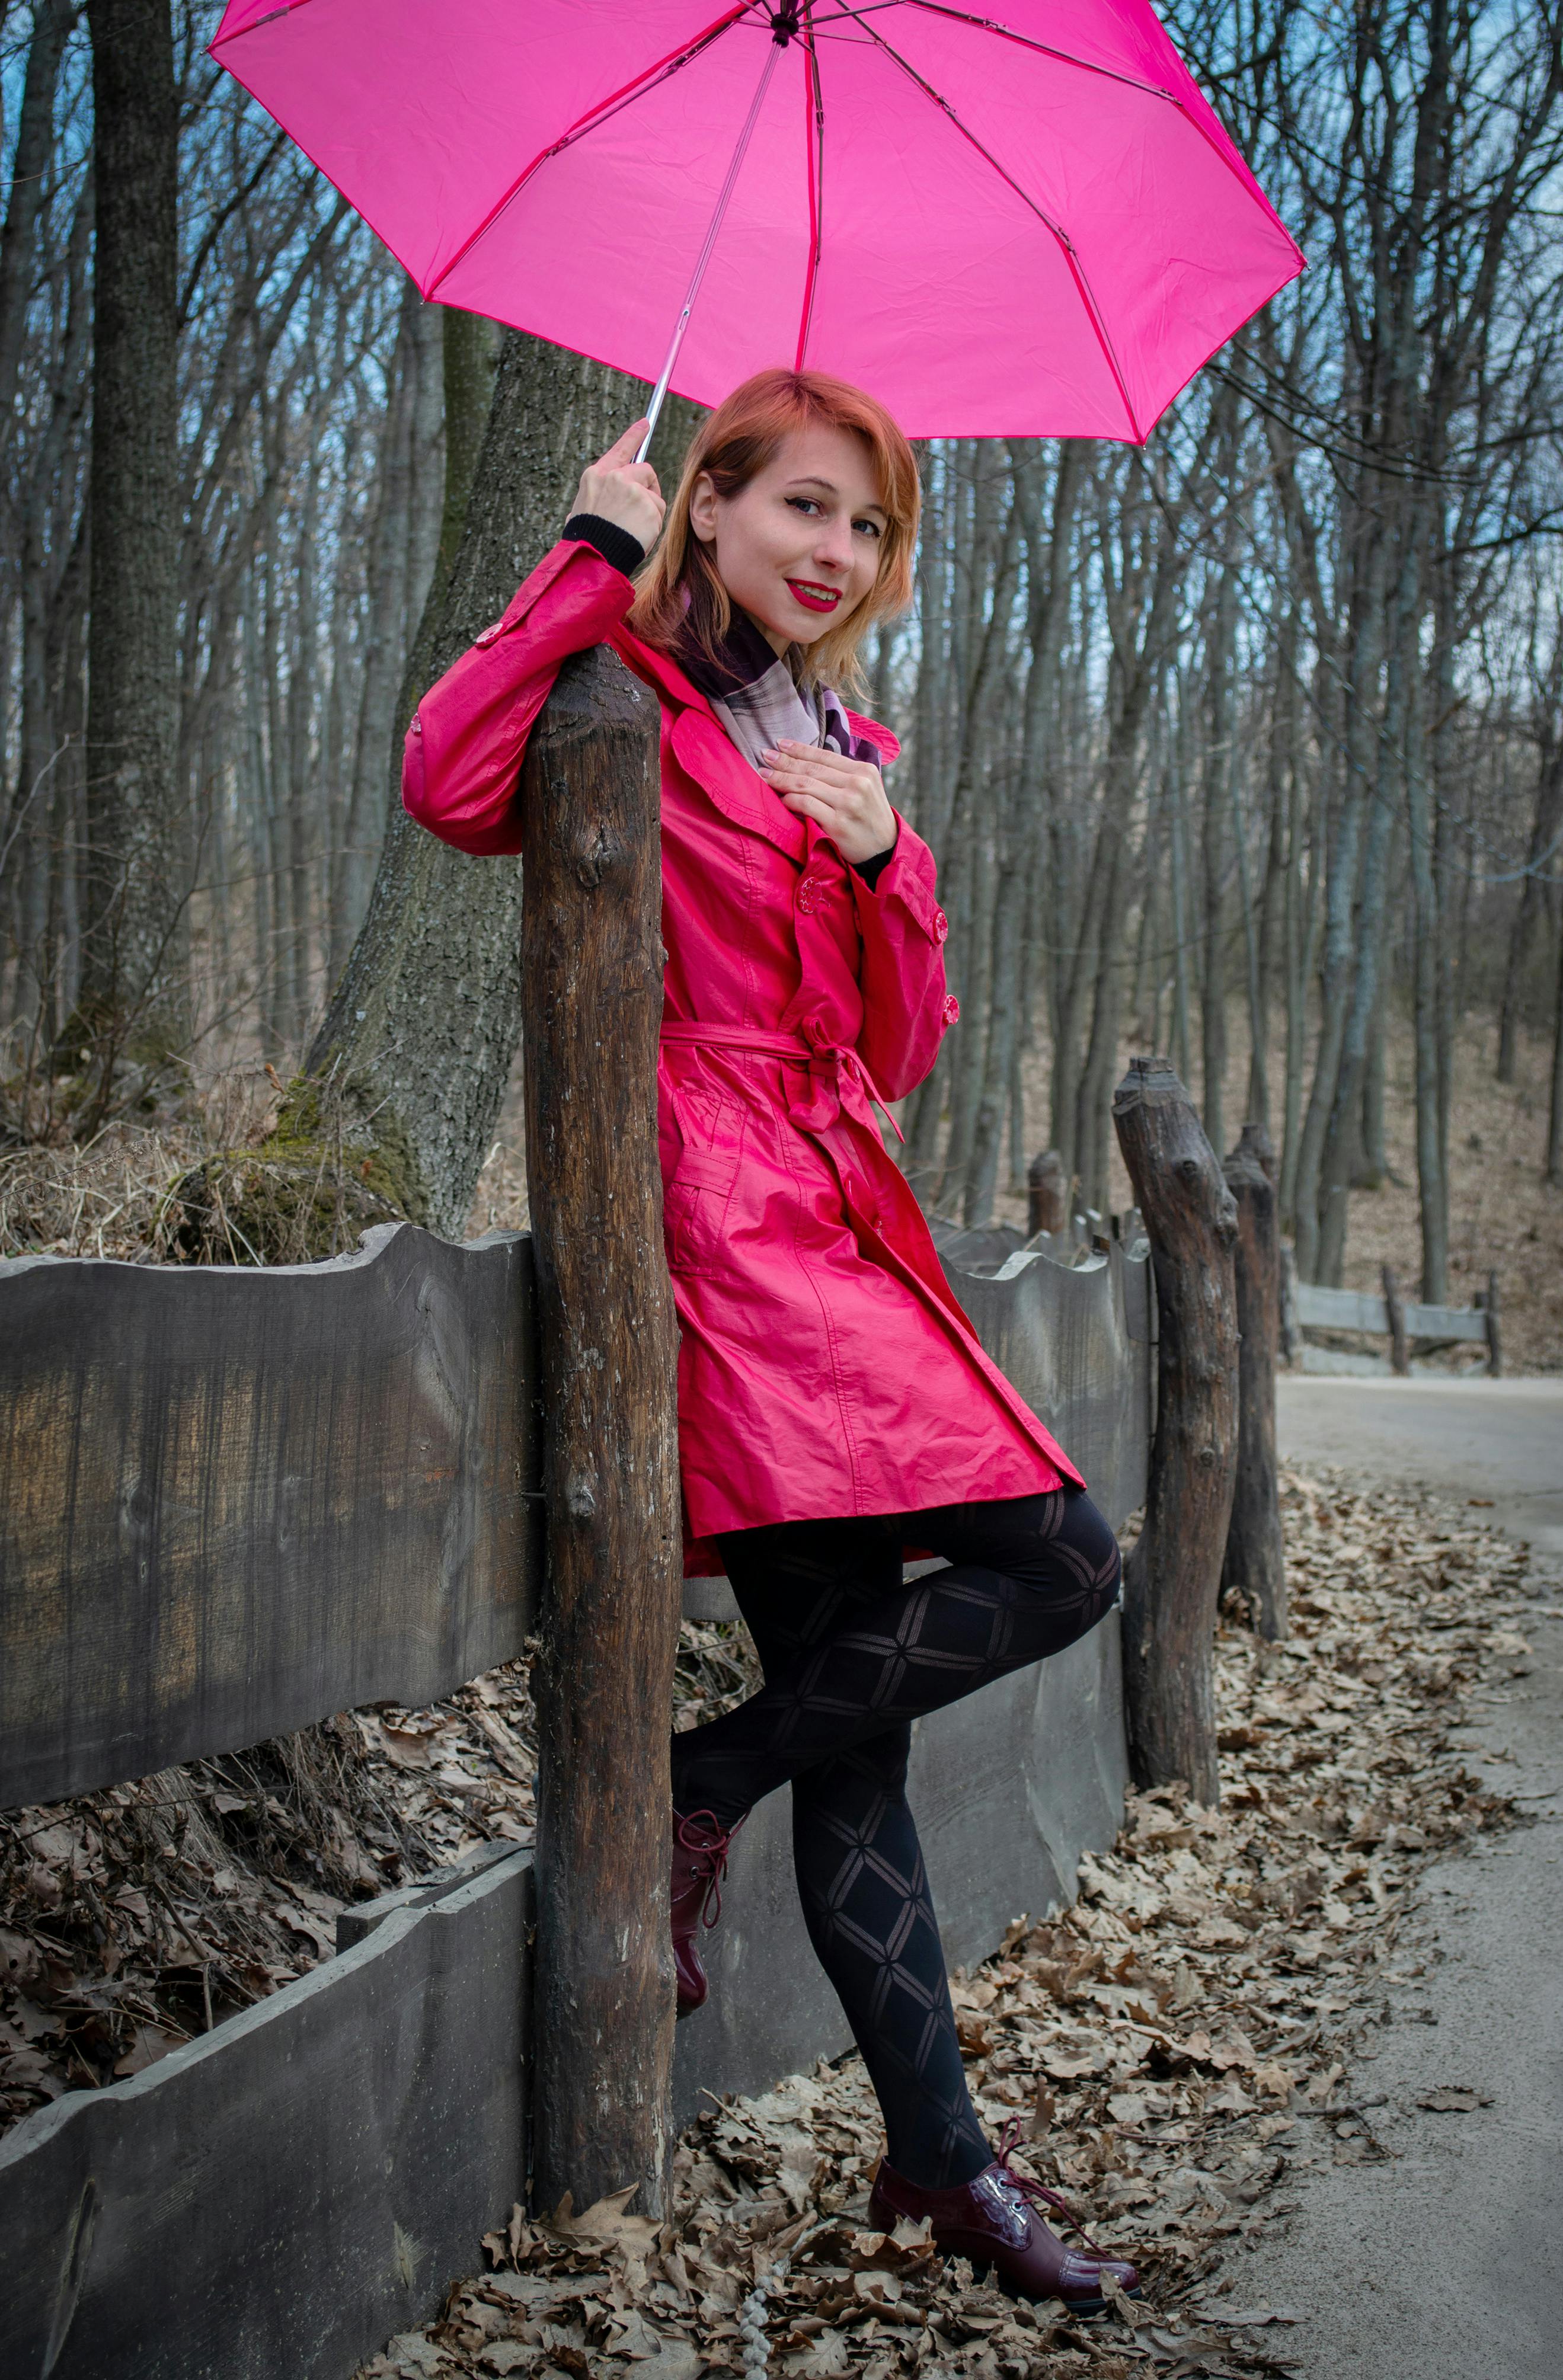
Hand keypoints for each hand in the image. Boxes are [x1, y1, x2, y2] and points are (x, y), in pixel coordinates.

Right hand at [571, 420, 664, 551]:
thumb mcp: (583, 509)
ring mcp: (632, 488)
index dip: (634, 435)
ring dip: (649, 513)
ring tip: (632, 530)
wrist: (592, 557)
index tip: (645, 422)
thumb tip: (599, 502)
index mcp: (596, 475)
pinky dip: (653, 527)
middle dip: (648, 489)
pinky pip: (659, 513)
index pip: (620, 449)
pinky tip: (638, 536)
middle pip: (646, 471)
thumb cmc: (586, 539)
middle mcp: (614, 476)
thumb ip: (599, 496)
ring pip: (655, 496)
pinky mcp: (647, 504)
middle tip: (640, 512)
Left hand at [756, 741, 896, 865]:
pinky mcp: (838, 823)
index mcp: (864, 770)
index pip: (824, 755)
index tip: (779, 743)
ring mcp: (848, 803)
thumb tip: (807, 761)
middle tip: (764, 756)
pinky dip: (790, 800)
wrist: (884, 850)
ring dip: (781, 779)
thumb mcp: (866, 789)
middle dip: (784, 761)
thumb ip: (843, 775)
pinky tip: (781, 799)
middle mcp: (857, 784)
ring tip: (764, 775)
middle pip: (812, 769)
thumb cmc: (870, 818)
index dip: (799, 749)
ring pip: (806, 785)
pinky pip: (806, 805)